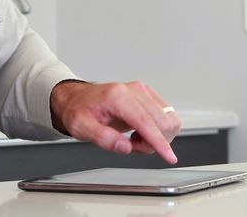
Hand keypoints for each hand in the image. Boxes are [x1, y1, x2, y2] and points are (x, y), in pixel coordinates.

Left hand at [49, 80, 180, 163]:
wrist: (77, 98)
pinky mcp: (148, 95)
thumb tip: (125, 147)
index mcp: (117, 96)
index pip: (146, 122)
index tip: (169, 156)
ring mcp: (142, 91)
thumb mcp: (81, 128)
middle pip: (162, 122)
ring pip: (168, 120)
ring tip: (134, 138)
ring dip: (156, 137)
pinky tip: (140, 132)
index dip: (159, 142)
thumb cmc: (79, 110)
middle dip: (152, 142)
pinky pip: (166, 117)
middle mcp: (133, 90)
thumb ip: (103, 138)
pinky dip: (157, 130)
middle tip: (131, 145)